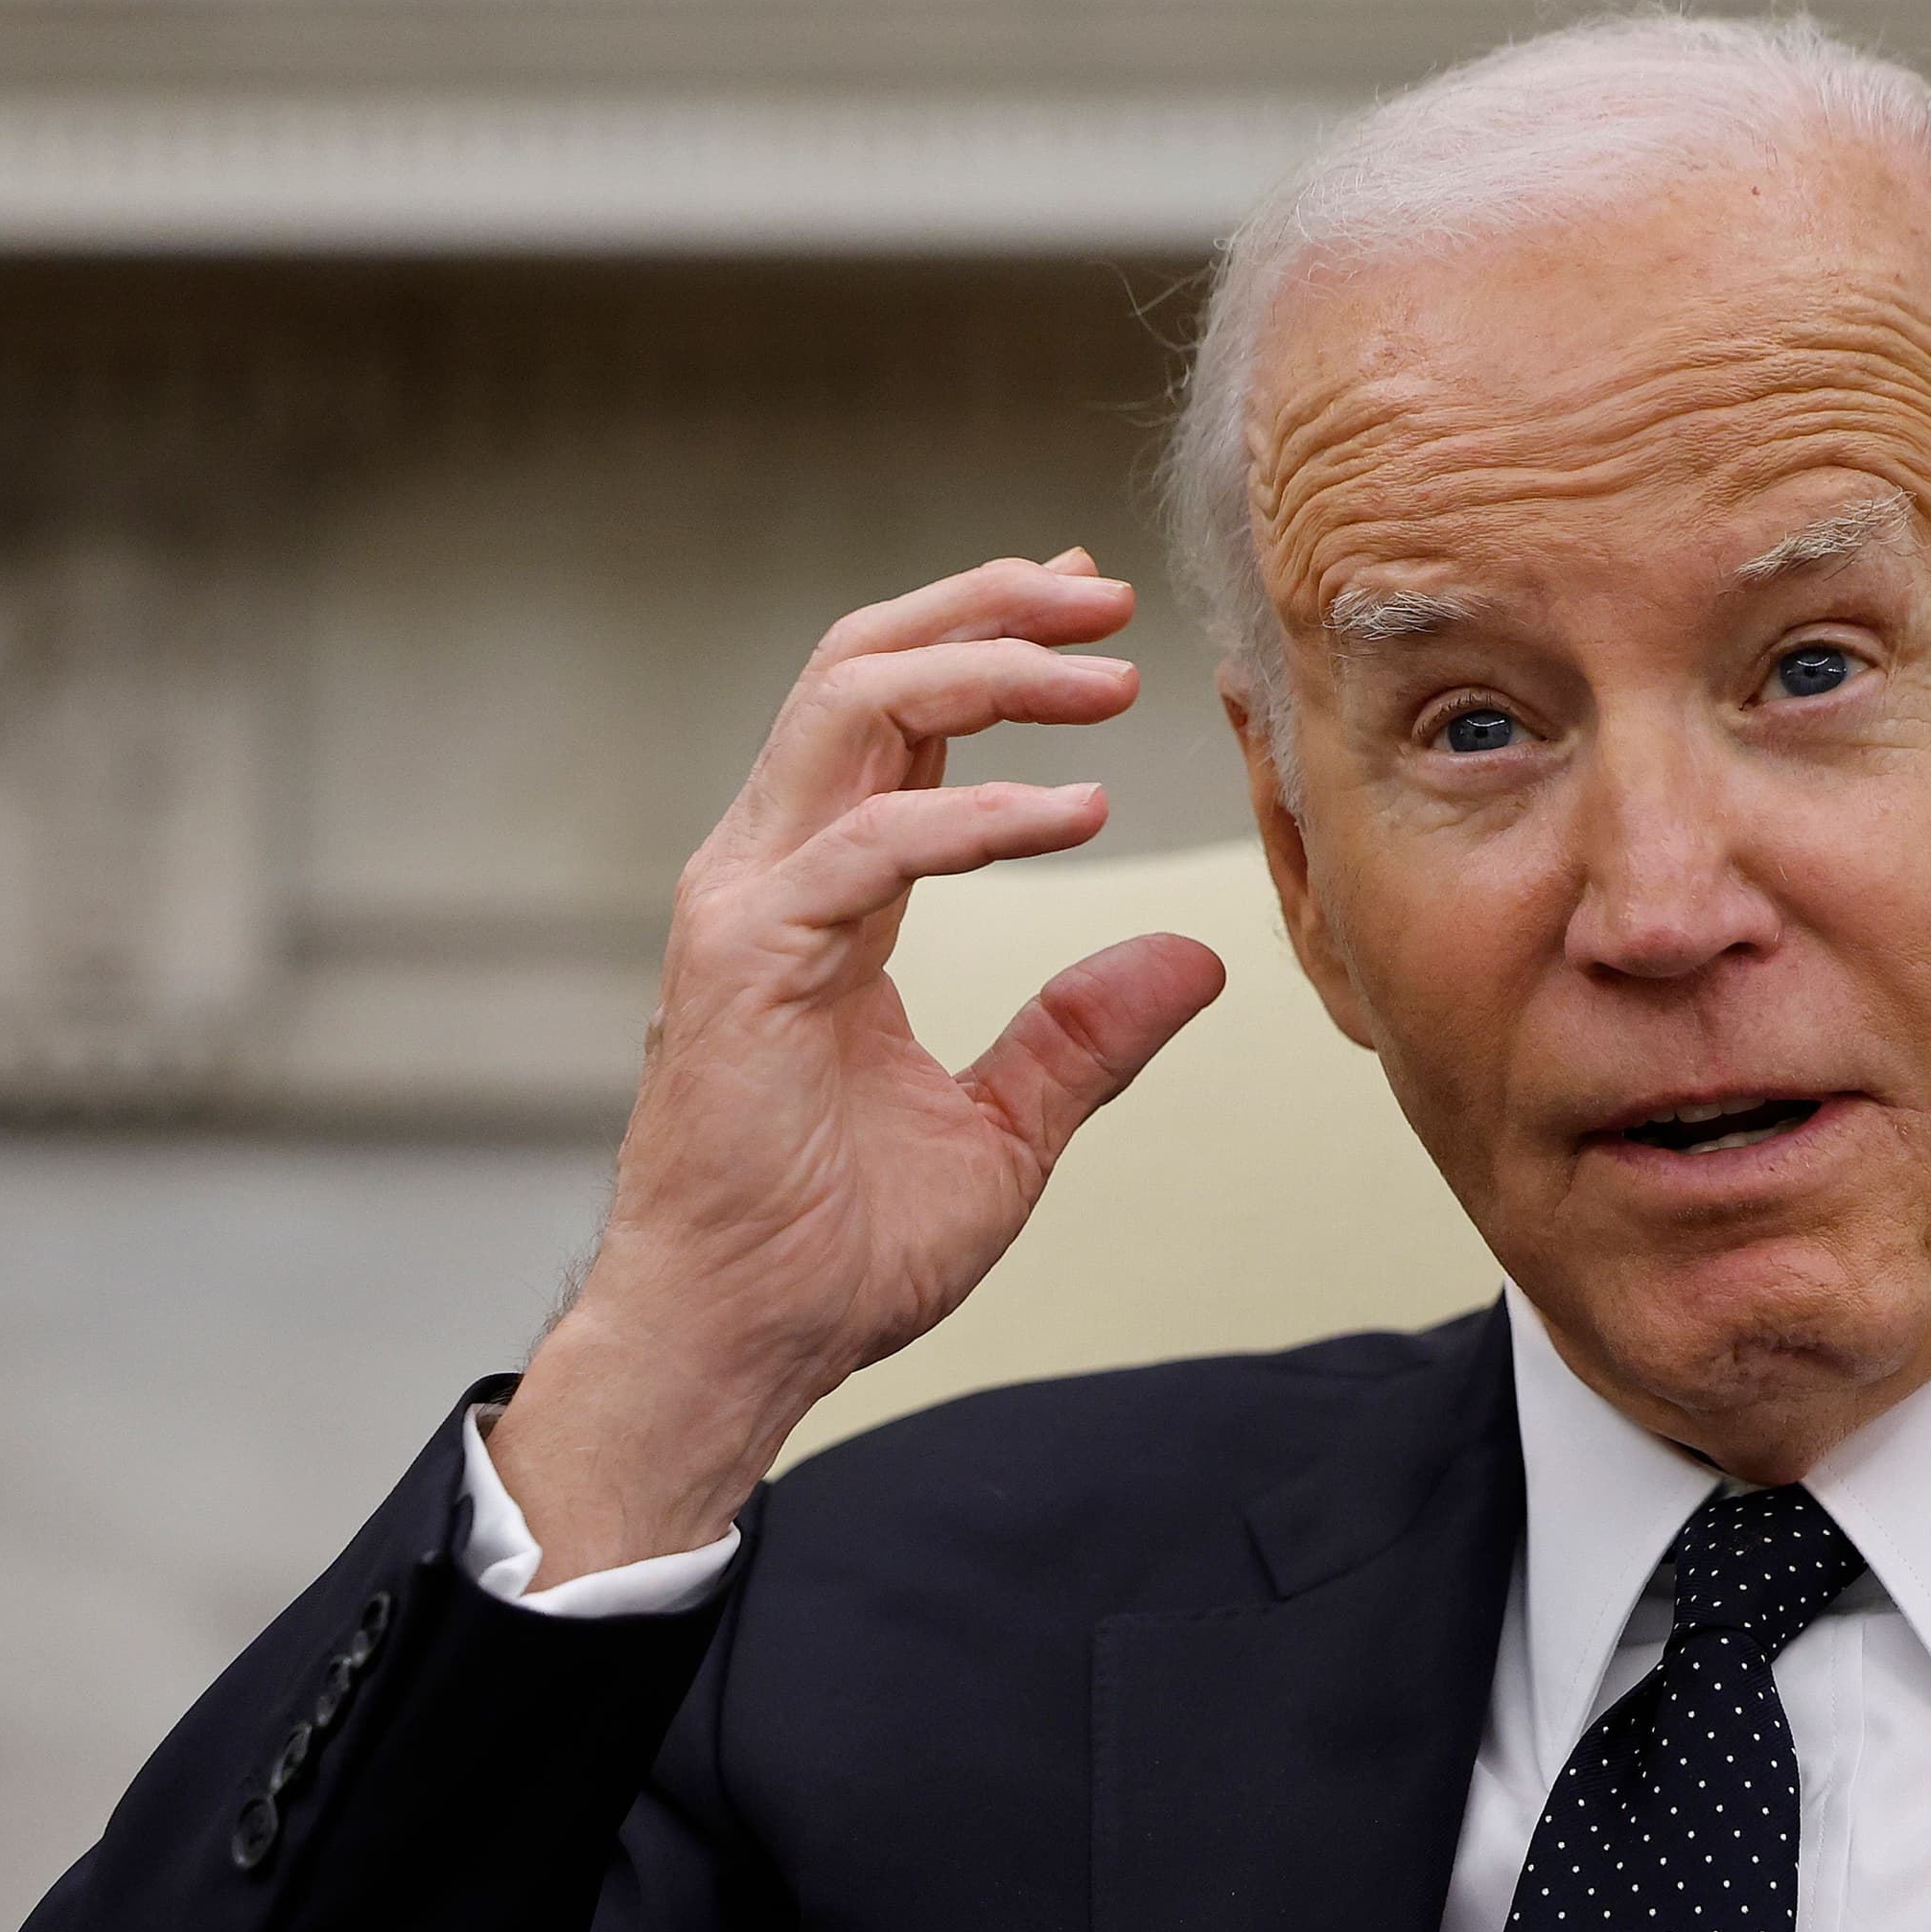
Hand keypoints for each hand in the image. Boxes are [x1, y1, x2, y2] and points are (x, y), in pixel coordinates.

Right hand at [489, 551, 1227, 1584]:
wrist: (743, 1341)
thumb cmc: (836, 1252)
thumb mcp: (1005, 1132)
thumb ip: (1082, 1036)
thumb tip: (1188, 963)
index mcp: (823, 892)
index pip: (896, 720)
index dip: (989, 646)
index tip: (1092, 615)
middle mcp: (774, 872)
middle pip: (865, 669)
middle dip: (987, 609)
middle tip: (1103, 590)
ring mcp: (747, 905)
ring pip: (853, 709)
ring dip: (987, 670)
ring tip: (1107, 672)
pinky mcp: (745, 960)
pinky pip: (870, 846)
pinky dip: (980, 817)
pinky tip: (1078, 816)